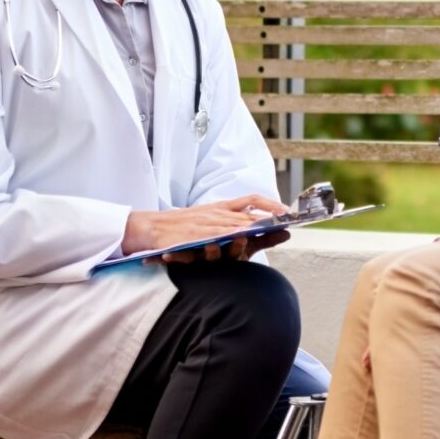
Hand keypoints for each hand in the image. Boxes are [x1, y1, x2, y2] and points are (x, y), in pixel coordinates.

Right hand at [122, 195, 289, 265]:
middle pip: (246, 213)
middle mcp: (215, 213)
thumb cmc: (185, 227)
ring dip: (249, 226)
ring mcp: (204, 223)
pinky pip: (211, 236)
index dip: (270, 204)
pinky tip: (237, 238)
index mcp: (221, 207)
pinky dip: (225, 236)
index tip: (287, 211)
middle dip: (266, 218)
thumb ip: (241, 227)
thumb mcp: (213, 221)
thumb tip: (271, 232)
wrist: (152, 227)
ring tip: (268, 228)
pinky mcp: (192, 235)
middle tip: (285, 221)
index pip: (251, 200)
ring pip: (231, 224)